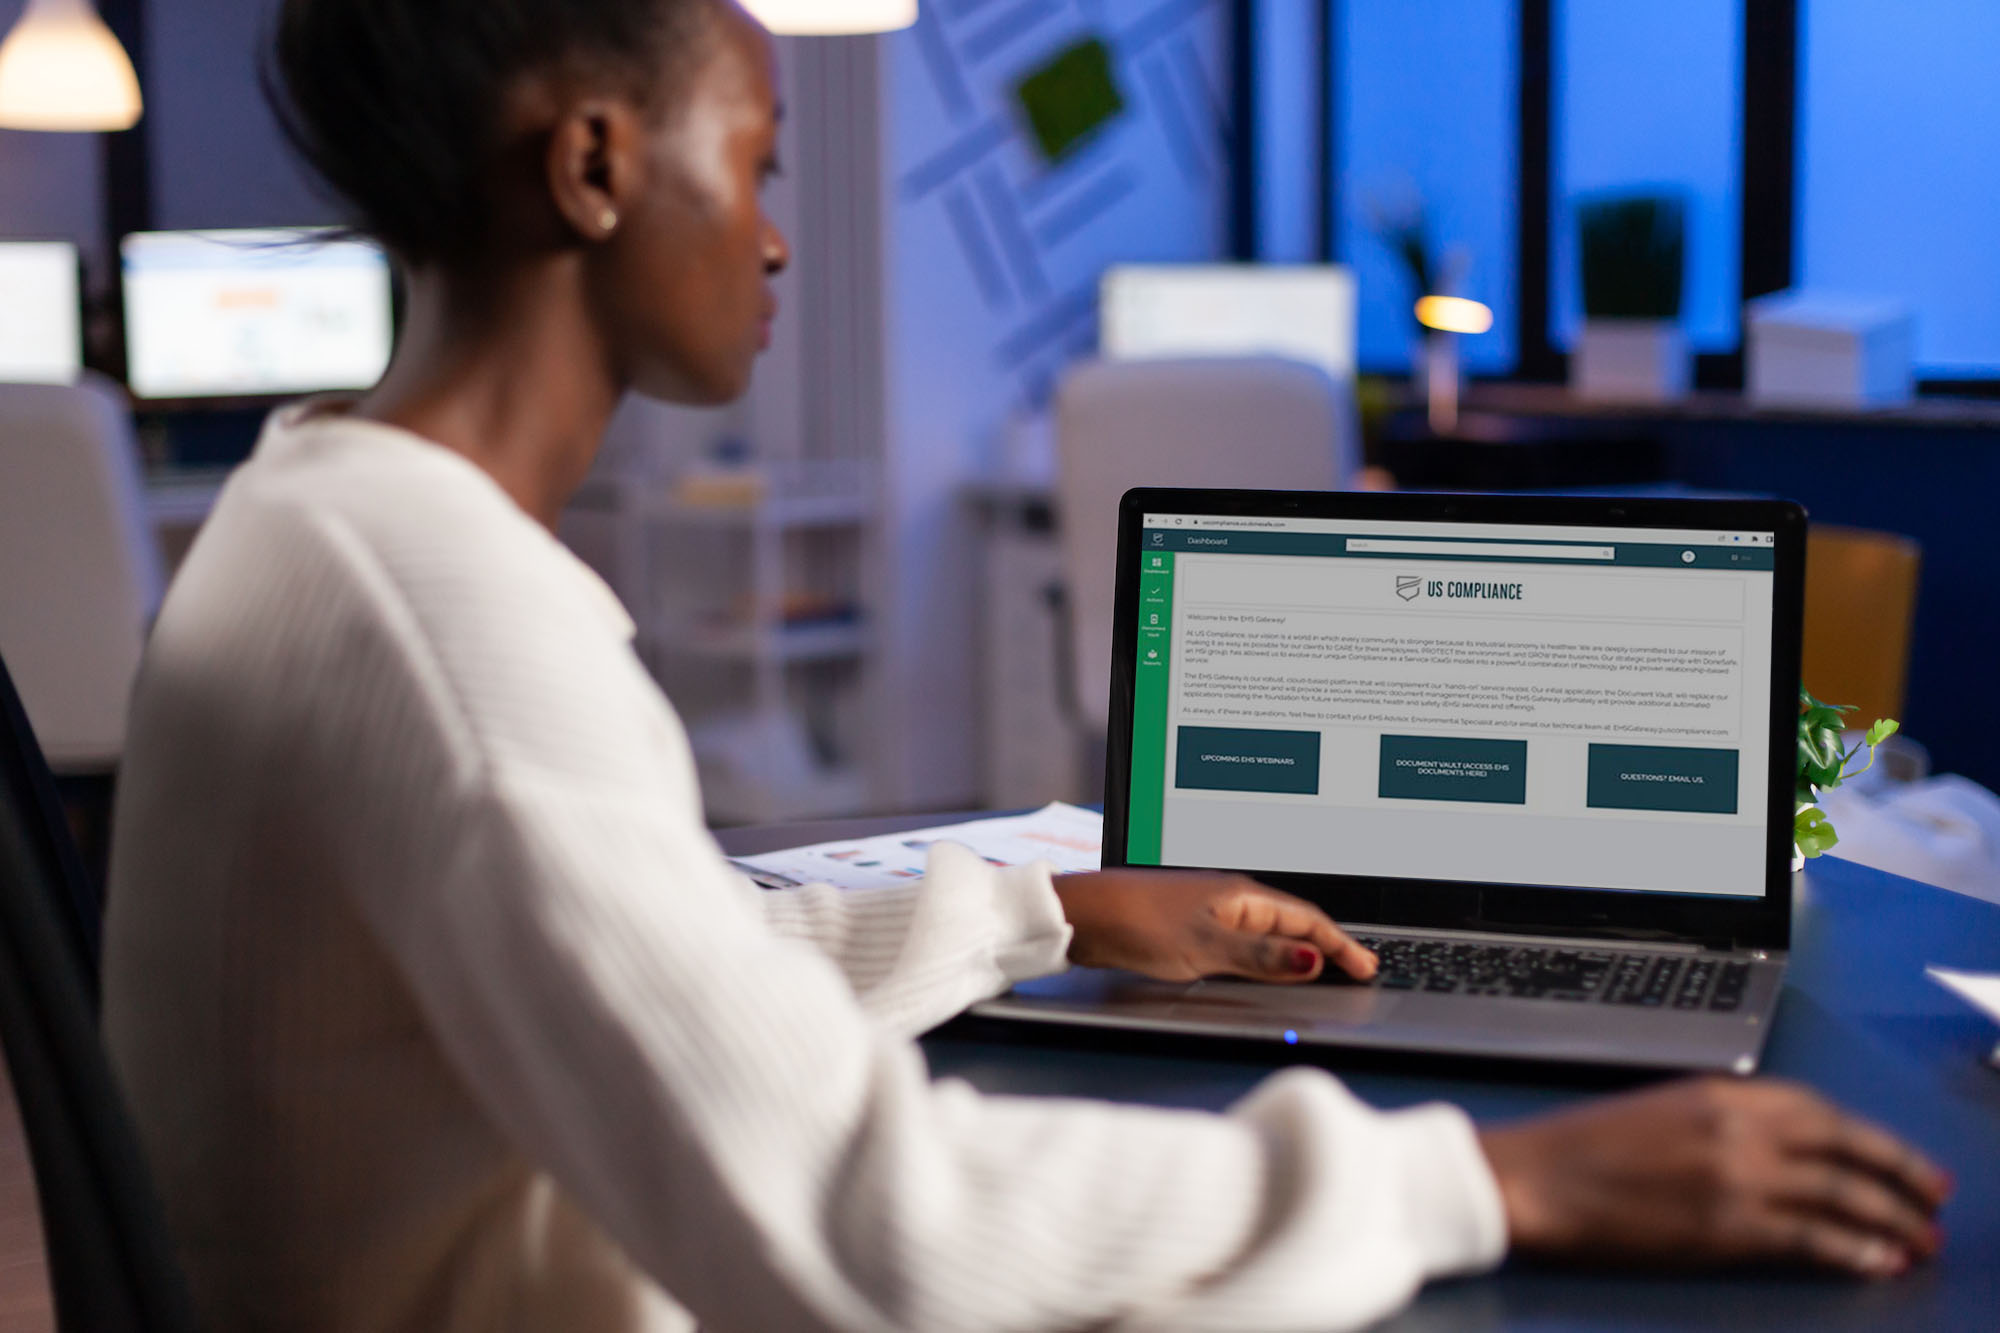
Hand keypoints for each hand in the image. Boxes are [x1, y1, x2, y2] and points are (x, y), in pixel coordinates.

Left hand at [1051, 870, 1376, 983]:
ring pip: (1266, 931)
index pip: (1307, 918)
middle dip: (1327, 944)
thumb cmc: (1137, 922)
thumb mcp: (1207, 946)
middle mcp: (1229, 898)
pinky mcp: (1188, 926)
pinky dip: (1265, 954)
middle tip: (1357, 968)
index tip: (1366, 965)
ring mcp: (1208, 910)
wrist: (1081, 915)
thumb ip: (1262, 955)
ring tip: (1323, 969)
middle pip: (1291, 921)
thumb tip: (1314, 958)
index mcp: (1241, 895)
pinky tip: (1264, 965)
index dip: (1340, 943)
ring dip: (1296, 949)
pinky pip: (1241, 940)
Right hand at [1480, 1077, 1951, 1277]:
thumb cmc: (1585, 1147)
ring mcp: (1735, 1176)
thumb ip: (1726, 1123)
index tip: (1907, 1161)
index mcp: (1722, 1092)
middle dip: (1902, 1177)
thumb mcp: (1665, 1111)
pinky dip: (1850, 1250)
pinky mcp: (1725, 1225)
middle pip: (1846, 1149)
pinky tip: (1874, 1262)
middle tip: (1937, 1201)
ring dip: (1890, 1220)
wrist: (1537, 1178)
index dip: (1875, 1139)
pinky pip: (1809, 1238)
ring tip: (1921, 1241)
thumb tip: (1786, 1155)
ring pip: (1841, 1196)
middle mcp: (1738, 1127)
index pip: (1822, 1111)